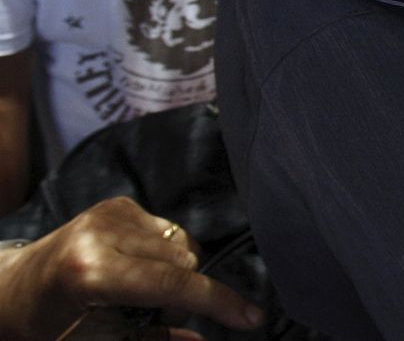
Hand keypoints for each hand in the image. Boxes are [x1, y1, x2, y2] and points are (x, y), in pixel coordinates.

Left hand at [0, 197, 261, 339]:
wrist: (12, 289)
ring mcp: (111, 212)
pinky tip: (138, 268)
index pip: (172, 283)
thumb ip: (152, 339)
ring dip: (177, 273)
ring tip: (142, 292)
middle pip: (184, 262)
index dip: (217, 302)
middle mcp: (102, 233)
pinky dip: (165, 254)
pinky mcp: (118, 204)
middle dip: (185, 294)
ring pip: (182, 245)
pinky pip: (169, 230)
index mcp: (91, 271)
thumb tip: (200, 340)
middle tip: (155, 316)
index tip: (252, 319)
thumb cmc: (49, 325)